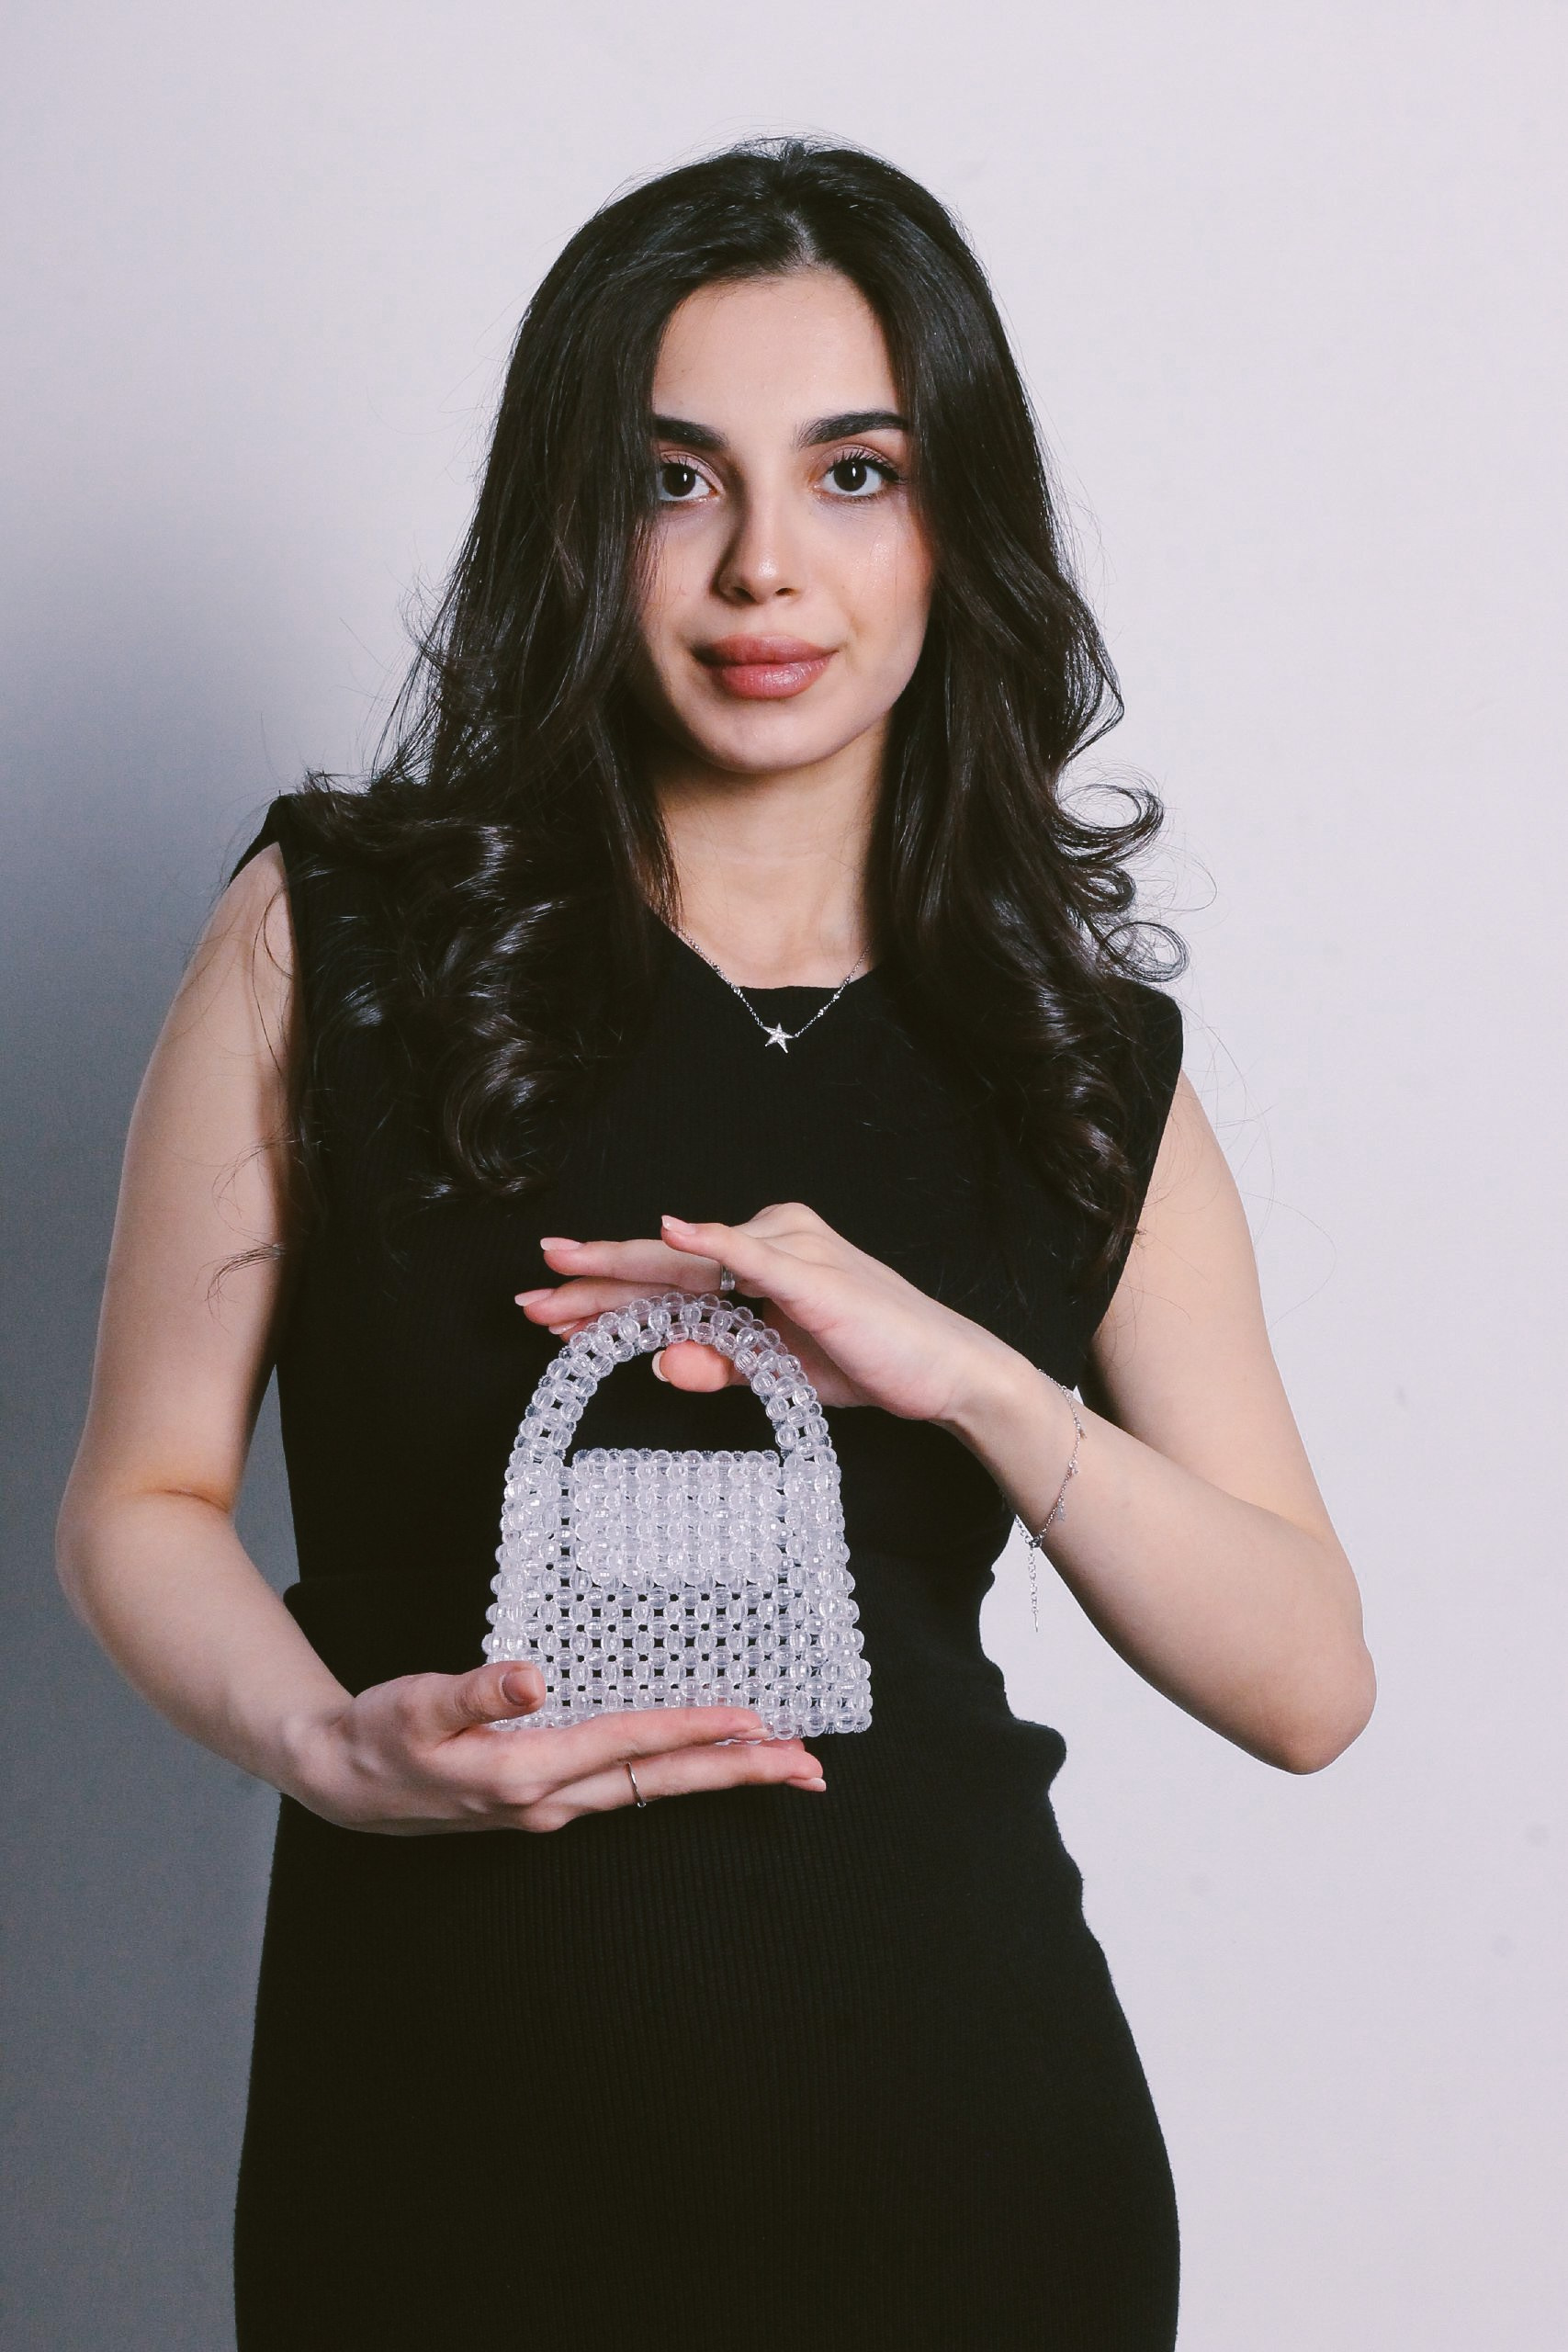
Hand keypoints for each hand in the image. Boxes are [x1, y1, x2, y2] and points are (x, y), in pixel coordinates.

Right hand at [288, 1659, 826, 1834]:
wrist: (341, 1781)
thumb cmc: (379, 1735)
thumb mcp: (417, 1704)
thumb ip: (476, 1689)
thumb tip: (533, 1674)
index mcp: (528, 1773)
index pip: (632, 1745)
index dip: (696, 1730)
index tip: (756, 1722)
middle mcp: (552, 1799)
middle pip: (664, 1782)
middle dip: (741, 1773)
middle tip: (812, 1767)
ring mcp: (552, 1805)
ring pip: (652, 1788)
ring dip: (718, 1775)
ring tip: (780, 1764)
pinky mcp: (544, 1799)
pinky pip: (629, 1785)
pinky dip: (676, 1772)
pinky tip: (700, 1762)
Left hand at [514, 1202, 1019, 1428]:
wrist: (945, 1372)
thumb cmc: (869, 1361)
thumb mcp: (775, 1372)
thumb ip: (716, 1364)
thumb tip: (655, 1363)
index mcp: (758, 1262)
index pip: (668, 1282)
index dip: (605, 1296)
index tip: (549, 1312)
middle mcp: (769, 1241)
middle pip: (664, 1267)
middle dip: (592, 1284)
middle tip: (528, 1297)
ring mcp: (790, 1250)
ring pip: (691, 1265)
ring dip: (624, 1275)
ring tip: (564, 1281)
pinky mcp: (814, 1272)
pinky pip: (753, 1255)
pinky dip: (711, 1242)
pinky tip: (671, 1232)